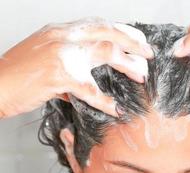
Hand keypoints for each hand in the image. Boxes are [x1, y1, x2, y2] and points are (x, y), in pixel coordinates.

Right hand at [0, 17, 153, 117]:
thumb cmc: (18, 73)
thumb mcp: (45, 57)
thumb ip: (70, 63)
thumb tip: (89, 79)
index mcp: (61, 31)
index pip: (99, 24)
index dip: (122, 31)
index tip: (137, 40)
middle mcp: (64, 36)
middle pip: (108, 31)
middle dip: (133, 41)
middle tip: (148, 54)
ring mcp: (62, 53)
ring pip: (106, 51)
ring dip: (128, 64)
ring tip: (141, 75)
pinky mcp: (60, 75)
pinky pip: (91, 89)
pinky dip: (105, 101)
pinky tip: (114, 108)